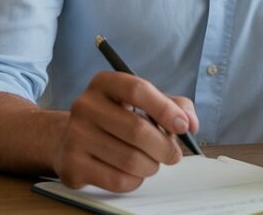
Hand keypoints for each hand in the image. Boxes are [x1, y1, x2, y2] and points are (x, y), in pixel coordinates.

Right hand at [51, 71, 199, 191]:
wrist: (73, 138)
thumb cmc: (118, 118)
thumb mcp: (144, 102)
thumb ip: (174, 106)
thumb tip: (190, 123)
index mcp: (105, 83)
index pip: (138, 90)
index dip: (165, 109)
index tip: (183, 127)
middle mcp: (85, 105)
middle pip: (137, 129)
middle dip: (165, 147)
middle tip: (174, 154)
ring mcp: (75, 135)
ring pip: (129, 159)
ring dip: (152, 165)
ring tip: (153, 162)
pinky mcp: (72, 164)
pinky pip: (117, 179)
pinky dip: (135, 180)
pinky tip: (135, 173)